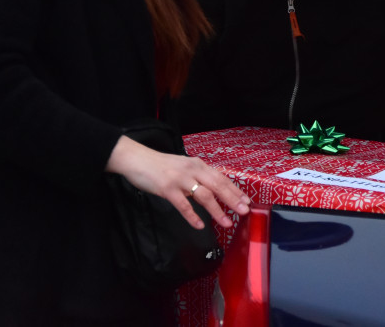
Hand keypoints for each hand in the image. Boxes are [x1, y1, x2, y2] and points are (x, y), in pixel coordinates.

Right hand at [106, 135, 251, 229]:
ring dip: (217, 210)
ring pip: (204, 195)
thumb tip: (213, 189)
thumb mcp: (183, 167)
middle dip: (233, 200)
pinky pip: (183, 205)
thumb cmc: (160, 165)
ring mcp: (180, 179)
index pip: (221, 178)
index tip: (247, 201)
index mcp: (197, 164)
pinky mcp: (167, 189)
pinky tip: (199, 225)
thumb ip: (197, 176)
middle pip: (217, 186)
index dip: (235, 190)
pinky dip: (193, 216)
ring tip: (227, 223)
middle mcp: (192, 170)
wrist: (137, 159)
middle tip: (245, 212)